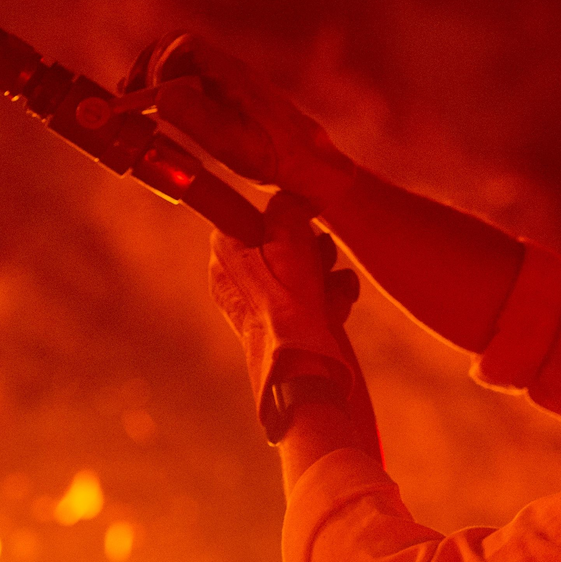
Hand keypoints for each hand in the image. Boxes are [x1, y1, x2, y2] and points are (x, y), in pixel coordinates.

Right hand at [131, 33, 358, 213]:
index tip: (141, 91)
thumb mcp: (235, 144)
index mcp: (232, 74)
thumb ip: (199, 118)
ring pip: (184, 68)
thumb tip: (161, 93)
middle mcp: (231, 73)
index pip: (183, 43)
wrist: (314, 168)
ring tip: (135, 106)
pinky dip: (172, 96)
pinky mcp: (232, 102)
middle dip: (148, 67)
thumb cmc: (279, 158)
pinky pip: (194, 86)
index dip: (155, 60)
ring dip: (157, 82)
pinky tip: (162, 117)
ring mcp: (232, 86)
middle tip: (128, 97)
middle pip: (178, 50)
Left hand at [210, 191, 358, 441]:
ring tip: (333, 289)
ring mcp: (257, 305)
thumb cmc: (287, 297)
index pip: (251, 215)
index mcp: (224, 252)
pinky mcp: (281, 327)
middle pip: (283, 245)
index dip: (284, 217)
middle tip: (322, 256)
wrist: (299, 364)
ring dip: (328, 277)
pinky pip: (310, 301)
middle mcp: (235, 278)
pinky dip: (328, 302)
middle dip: (314, 250)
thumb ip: (287, 204)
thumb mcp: (288, 233)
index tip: (303, 223)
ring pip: (303, 273)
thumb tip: (291, 197)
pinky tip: (336, 309)